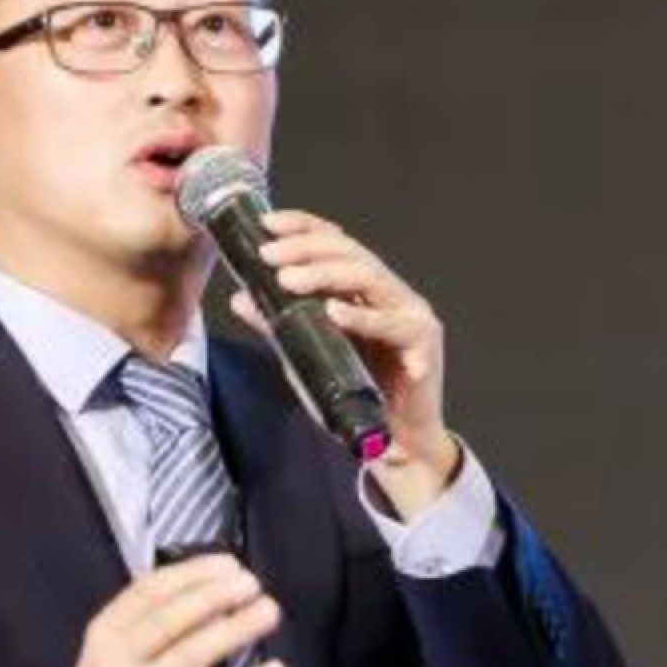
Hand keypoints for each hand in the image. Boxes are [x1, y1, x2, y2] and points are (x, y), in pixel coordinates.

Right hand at [67, 554, 286, 666]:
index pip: (149, 591)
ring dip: (235, 630)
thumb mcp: (111, 652)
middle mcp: (118, 660)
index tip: (229, 564)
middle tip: (251, 584)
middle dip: (215, 596)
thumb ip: (150, 621)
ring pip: (192, 655)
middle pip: (170, 619)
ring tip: (268, 612)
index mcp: (105, 632)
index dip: (193, 573)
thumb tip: (213, 587)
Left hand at [229, 211, 460, 516]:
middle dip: (307, 249)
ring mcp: (410, 315)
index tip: (267, 224)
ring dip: (327, 275)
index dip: (303, 227)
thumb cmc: (357, 395)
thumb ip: (279, 327)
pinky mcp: (425, 343)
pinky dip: (365, 318)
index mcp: (365, 290)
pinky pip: (394, 325)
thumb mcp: (308, 355)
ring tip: (290, 281)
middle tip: (270, 256)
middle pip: (351, 253)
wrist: (396, 442)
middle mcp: (390, 294)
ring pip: (371, 277)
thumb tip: (241, 299)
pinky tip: (337, 314)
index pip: (335, 242)